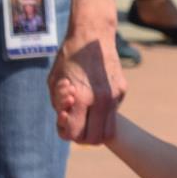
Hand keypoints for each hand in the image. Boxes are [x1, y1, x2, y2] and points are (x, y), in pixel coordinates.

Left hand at [49, 14, 125, 144]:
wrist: (93, 38)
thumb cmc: (68, 58)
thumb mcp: (54, 82)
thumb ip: (59, 104)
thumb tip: (67, 119)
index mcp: (83, 97)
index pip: (76, 133)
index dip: (67, 132)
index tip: (63, 120)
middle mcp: (102, 100)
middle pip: (95, 139)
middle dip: (81, 136)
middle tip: (74, 123)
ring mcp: (115, 96)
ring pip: (108, 131)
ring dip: (95, 130)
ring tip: (85, 117)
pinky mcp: (122, 91)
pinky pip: (112, 114)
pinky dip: (102, 114)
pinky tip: (94, 99)